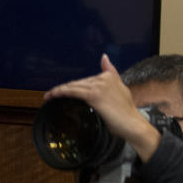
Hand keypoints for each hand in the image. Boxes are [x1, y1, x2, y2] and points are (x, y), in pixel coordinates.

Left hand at [44, 54, 161, 161]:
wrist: (133, 124)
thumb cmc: (126, 113)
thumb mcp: (121, 90)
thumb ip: (112, 74)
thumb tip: (104, 57)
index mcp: (111, 76)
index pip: (86, 80)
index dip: (74, 85)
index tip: (64, 91)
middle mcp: (105, 78)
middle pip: (78, 83)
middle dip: (65, 89)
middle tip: (53, 96)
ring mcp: (100, 85)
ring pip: (73, 86)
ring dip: (58, 91)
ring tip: (49, 96)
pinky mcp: (94, 95)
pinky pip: (72, 91)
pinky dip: (60, 92)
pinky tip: (52, 96)